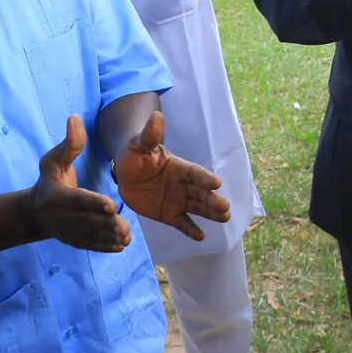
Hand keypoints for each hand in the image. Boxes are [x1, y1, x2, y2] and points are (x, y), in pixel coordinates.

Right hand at [28, 115, 131, 251]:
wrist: (34, 213)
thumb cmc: (49, 180)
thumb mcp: (53, 160)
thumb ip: (69, 143)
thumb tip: (75, 118)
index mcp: (56, 196)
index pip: (77, 200)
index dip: (94, 203)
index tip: (112, 205)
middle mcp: (60, 216)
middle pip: (86, 221)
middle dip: (105, 225)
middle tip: (125, 226)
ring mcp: (67, 231)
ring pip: (89, 236)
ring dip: (108, 238)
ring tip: (126, 236)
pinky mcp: (73, 241)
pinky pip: (89, 245)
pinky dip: (104, 247)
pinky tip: (121, 246)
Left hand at [113, 111, 231, 239]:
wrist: (126, 174)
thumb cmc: (134, 155)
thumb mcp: (139, 145)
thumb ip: (149, 135)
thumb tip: (157, 115)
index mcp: (179, 167)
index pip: (195, 173)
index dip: (204, 178)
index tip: (217, 183)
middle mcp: (183, 185)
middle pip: (201, 193)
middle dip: (213, 200)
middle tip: (225, 207)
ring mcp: (178, 201)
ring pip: (197, 208)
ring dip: (210, 213)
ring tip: (224, 217)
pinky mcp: (169, 215)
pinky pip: (182, 223)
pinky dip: (191, 229)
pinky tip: (201, 237)